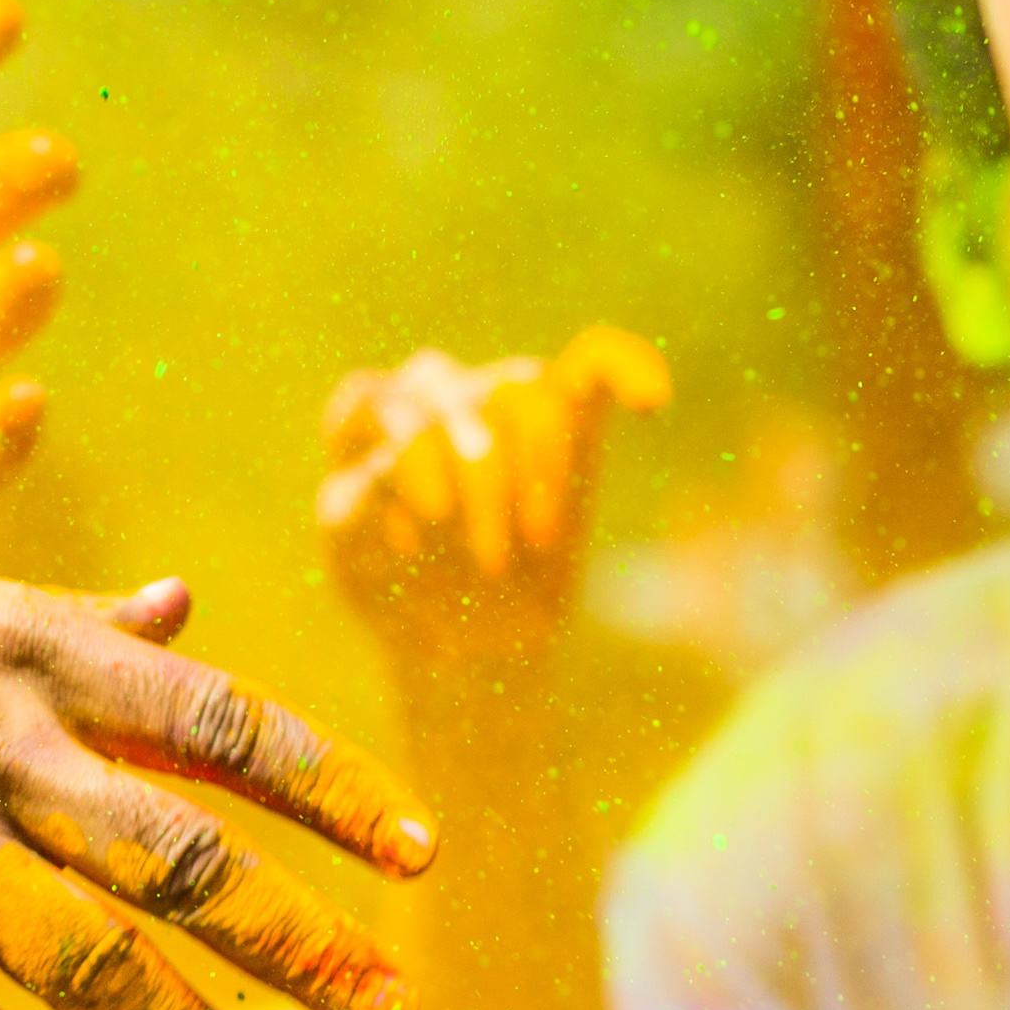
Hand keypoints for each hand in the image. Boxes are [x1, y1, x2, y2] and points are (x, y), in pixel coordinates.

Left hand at [317, 328, 670, 676]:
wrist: (469, 647)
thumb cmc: (405, 601)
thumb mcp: (361, 572)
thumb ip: (357, 513)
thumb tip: (385, 467)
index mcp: (367, 430)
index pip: (370, 400)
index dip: (403, 456)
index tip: (432, 525)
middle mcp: (431, 402)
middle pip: (451, 392)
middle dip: (479, 479)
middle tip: (491, 565)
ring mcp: (495, 407)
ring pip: (517, 384)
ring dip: (535, 464)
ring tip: (541, 540)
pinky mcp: (563, 421)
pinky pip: (595, 362)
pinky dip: (627, 368)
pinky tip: (651, 400)